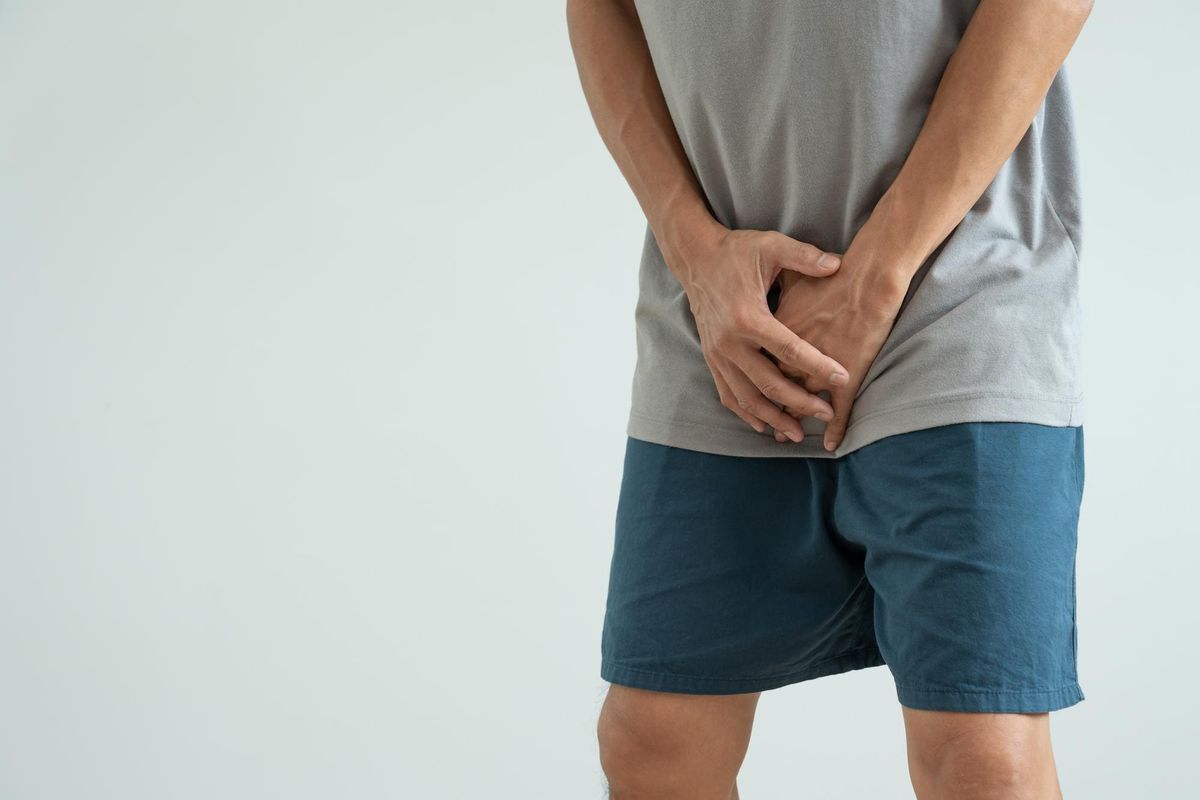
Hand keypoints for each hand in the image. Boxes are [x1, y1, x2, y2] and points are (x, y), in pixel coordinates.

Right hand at [668, 225, 850, 442]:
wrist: (696, 259)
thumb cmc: (738, 252)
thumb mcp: (771, 246)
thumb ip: (804, 257)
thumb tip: (837, 264)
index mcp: (748, 316)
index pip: (789, 349)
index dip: (818, 366)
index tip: (843, 378)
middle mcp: (729, 342)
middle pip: (769, 383)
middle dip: (800, 402)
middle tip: (827, 415)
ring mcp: (717, 354)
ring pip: (747, 397)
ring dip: (773, 418)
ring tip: (798, 434)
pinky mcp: (711, 359)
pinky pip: (728, 395)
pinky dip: (747, 413)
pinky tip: (765, 426)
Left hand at [772, 251, 909, 450]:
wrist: (870, 274)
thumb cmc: (834, 271)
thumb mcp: (790, 269)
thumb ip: (777, 286)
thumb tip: (766, 283)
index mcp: (770, 329)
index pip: (755, 360)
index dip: (752, 378)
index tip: (750, 391)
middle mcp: (788, 355)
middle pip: (771, 387)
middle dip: (769, 408)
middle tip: (768, 425)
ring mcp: (817, 368)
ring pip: (799, 402)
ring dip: (793, 420)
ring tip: (789, 436)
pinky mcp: (845, 375)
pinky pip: (838, 408)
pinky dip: (835, 427)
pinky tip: (832, 443)